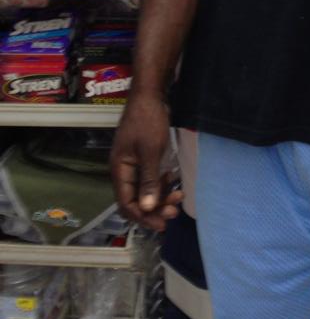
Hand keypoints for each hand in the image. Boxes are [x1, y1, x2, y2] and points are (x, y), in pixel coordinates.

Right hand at [110, 92, 182, 231]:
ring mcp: (134, 163)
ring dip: (161, 196)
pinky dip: (163, 183)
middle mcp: (124, 169)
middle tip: (174, 212)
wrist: (150, 95)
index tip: (162, 224)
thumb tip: (146, 209)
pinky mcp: (144, 156)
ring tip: (179, 198)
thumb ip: (149, 181)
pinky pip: (152, 177)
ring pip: (146, 189)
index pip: (126, 204)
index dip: (142, 217)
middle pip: (136, 199)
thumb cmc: (148, 121)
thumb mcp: (150, 152)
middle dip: (155, 208)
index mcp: (120, 170)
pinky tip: (176, 182)